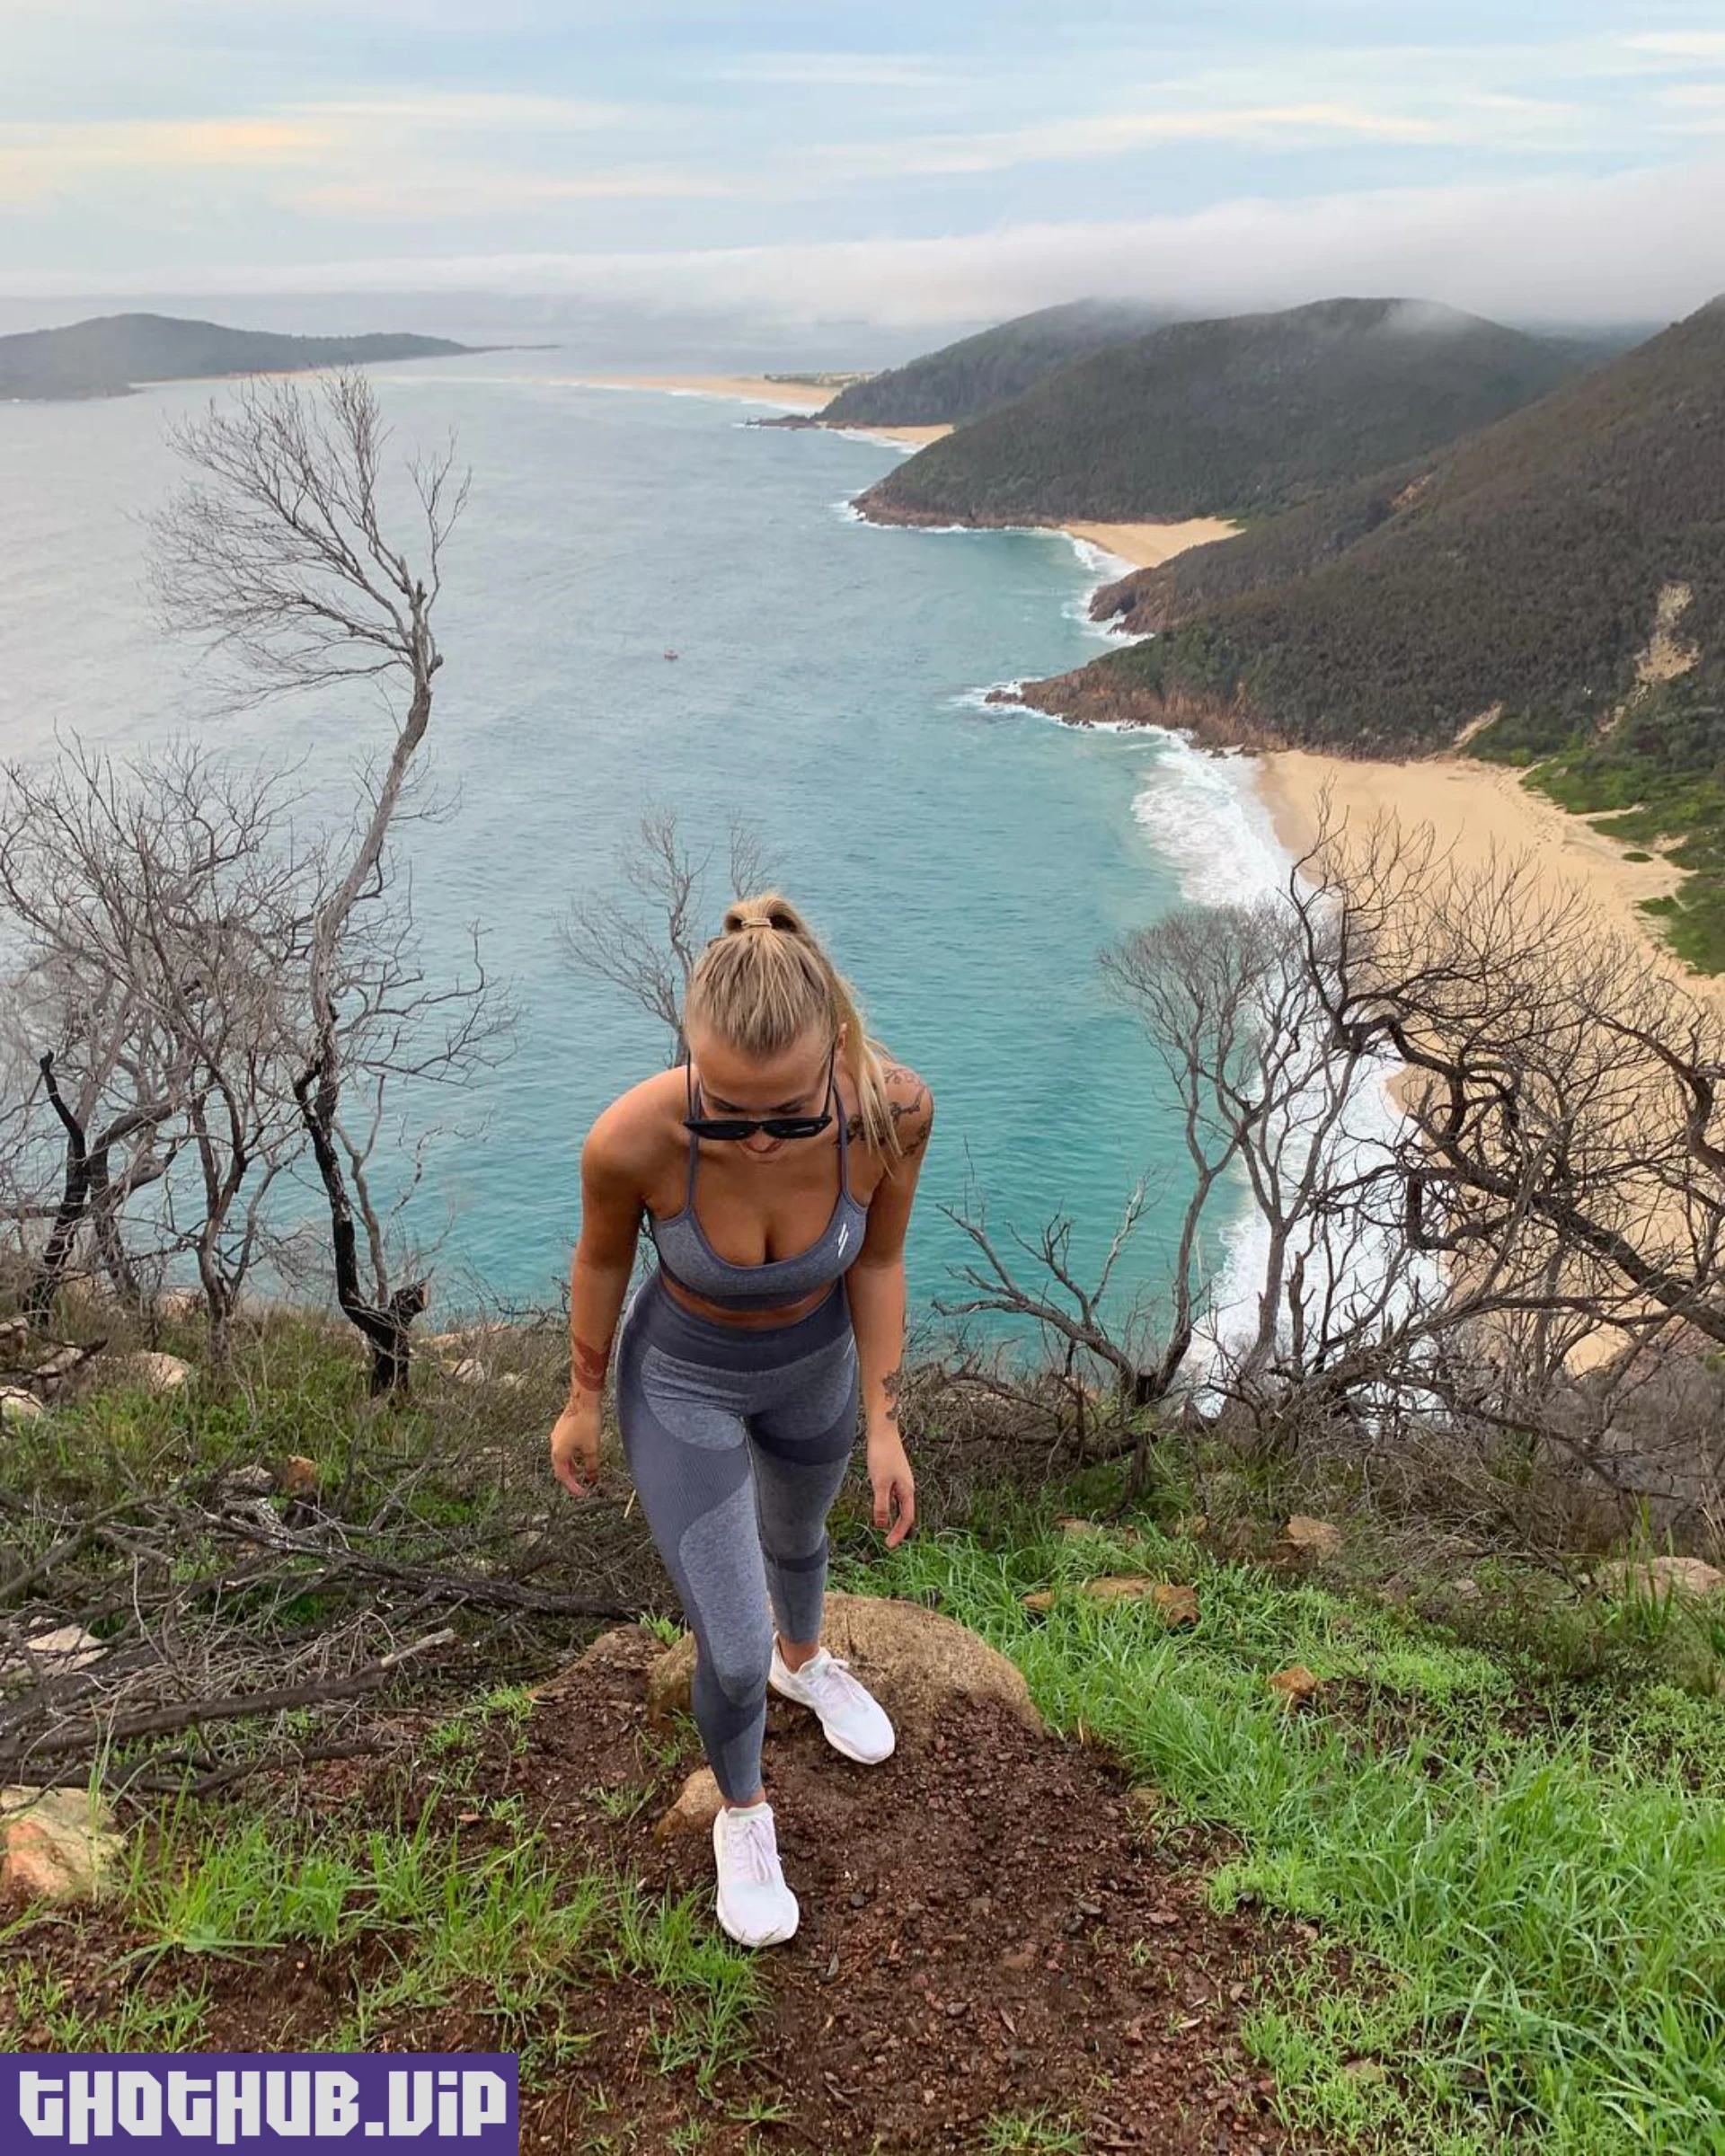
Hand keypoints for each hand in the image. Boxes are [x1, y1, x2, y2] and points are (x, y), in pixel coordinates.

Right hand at [550, 1400, 601, 1495]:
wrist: (583, 1400)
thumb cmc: (586, 1422)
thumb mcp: (592, 1448)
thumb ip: (591, 1466)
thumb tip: (592, 1477)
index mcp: (559, 1453)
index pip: (564, 1477)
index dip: (573, 1487)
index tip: (583, 1493)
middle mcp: (554, 1446)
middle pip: (560, 1468)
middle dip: (570, 1478)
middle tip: (579, 1486)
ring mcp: (556, 1436)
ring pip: (561, 1458)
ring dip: (570, 1467)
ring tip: (580, 1472)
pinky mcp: (561, 1429)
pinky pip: (563, 1448)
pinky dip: (570, 1456)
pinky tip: (579, 1454)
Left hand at [867, 1433, 915, 1548]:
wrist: (882, 1430)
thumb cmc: (882, 1455)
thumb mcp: (879, 1483)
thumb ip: (881, 1505)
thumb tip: (881, 1525)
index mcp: (907, 1490)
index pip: (906, 1518)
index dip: (899, 1533)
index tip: (889, 1545)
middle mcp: (907, 1486)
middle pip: (905, 1513)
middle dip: (898, 1528)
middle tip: (888, 1541)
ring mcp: (901, 1480)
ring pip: (899, 1504)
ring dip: (893, 1517)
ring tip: (884, 1528)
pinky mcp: (893, 1473)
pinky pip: (893, 1495)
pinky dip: (888, 1504)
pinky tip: (880, 1506)